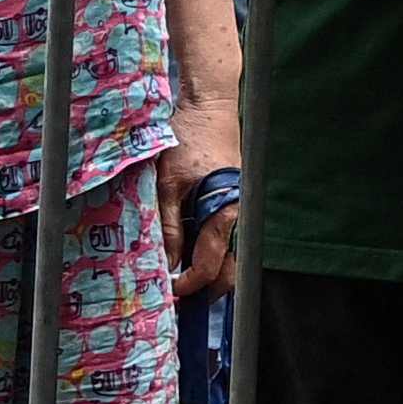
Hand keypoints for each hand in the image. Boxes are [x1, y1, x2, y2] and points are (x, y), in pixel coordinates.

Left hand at [166, 120, 245, 298]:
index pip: (211, 265)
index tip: (168, 292)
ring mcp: (235, 206)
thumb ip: (169, 226)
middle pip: (228, 267)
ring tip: (177, 277)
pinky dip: (204, 247)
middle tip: (179, 298)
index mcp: (225, 212)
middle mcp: (236, 213)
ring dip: (205, 268)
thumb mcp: (166, 183)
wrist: (208, 104)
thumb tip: (166, 264)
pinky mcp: (229, 197)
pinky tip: (184, 249)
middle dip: (206, 288)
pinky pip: (220, 233)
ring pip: (224, 252)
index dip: (189, 285)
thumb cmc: (188, 138)